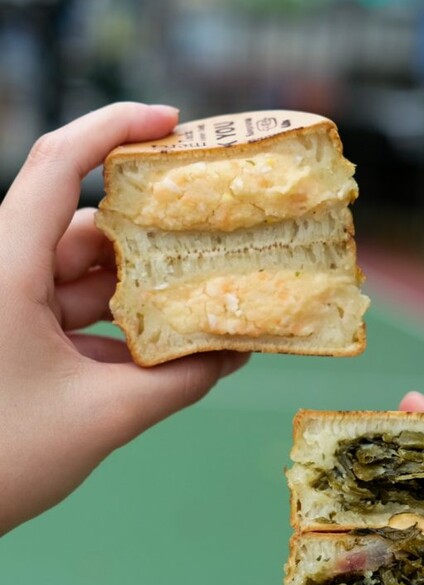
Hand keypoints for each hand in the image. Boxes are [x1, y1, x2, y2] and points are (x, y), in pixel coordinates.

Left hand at [0, 103, 248, 533]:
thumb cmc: (0, 461)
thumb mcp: (103, 418)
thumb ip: (180, 383)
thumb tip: (239, 351)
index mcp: (5, 270)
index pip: (56, 165)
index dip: (113, 128)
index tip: (172, 123)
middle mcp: (3, 275)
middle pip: (84, 227)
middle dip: (152, 236)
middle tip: (217, 239)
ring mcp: (7, 307)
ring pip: (83, 277)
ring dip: (141, 292)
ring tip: (203, 301)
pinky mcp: (13, 338)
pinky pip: (73, 314)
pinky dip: (117, 328)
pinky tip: (166, 346)